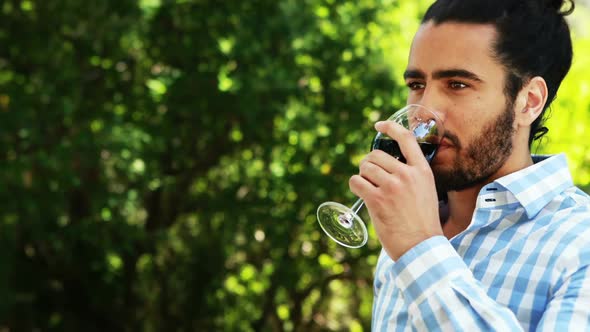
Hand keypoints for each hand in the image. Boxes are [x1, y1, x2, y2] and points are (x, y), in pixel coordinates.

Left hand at [349, 121, 442, 259]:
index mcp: (422, 170)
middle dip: (368, 164)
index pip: (406, 138)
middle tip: (370, 177)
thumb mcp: (426, 191)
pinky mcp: (377, 199)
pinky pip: (356, 182)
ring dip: (362, 177)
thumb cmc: (422, 222)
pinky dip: (355, 187)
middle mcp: (407, 174)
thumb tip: (387, 165)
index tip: (378, 125)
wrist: (421, 246)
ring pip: (364, 168)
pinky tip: (363, 195)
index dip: (390, 127)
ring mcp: (391, 186)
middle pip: (376, 155)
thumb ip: (411, 175)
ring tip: (368, 188)